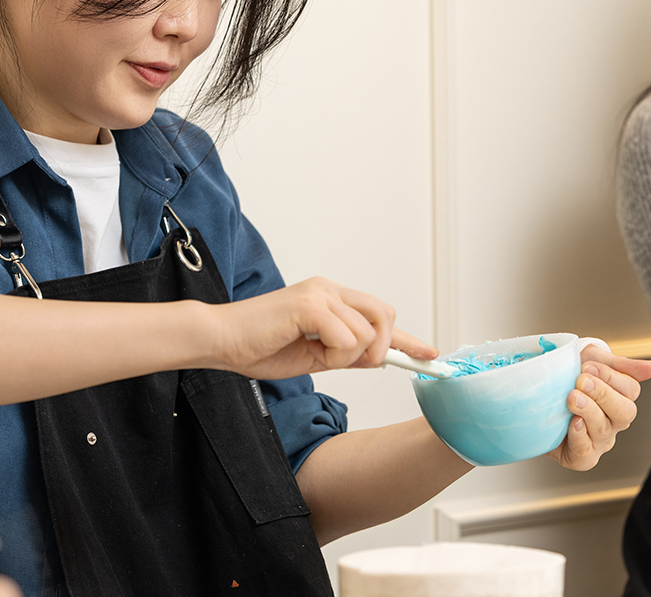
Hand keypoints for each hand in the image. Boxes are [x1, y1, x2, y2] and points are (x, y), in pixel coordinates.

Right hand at [217, 277, 435, 379]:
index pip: (379, 314)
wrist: (221, 341)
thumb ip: (345, 352)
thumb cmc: (257, 347)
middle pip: (384, 316)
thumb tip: (377, 358)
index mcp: (329, 297)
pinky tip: (308, 351)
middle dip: (376, 348)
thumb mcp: (312, 354)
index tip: (430, 354)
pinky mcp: (311, 305)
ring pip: (367, 334)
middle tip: (344, 361)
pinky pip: (348, 340)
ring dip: (346, 357)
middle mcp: (329, 289)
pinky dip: (334, 356)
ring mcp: (321, 294)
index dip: (407, 338)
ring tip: (314, 354)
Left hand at [546, 345, 650, 470]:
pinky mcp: (580, 456)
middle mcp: (613, 421)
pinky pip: (586, 452)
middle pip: (624, 412)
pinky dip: (580, 436)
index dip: (611, 377)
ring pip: (604, 429)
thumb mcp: (590, 362)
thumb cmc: (567, 379)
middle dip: (603, 394)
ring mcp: (599, 440)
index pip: (630, 389)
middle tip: (582, 381)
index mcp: (620, 398)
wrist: (535, 397)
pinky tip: (573, 422)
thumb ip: (619, 365)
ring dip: (589, 411)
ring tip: (572, 398)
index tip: (588, 365)